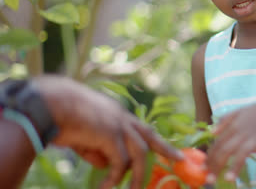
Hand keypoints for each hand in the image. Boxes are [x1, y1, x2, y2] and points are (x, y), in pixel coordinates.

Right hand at [33, 76, 182, 188]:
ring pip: (140, 153)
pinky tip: (105, 187)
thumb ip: (96, 149)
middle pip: (150, 136)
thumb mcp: (83, 135)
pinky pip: (119, 163)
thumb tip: (105, 165)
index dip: (154, 139)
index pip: (141, 128)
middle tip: (179, 159)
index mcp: (116, 114)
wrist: (48, 103)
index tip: (166, 148)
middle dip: (166, 149)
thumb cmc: (60, 116)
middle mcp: (122, 118)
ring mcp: (118, 125)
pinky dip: (114, 178)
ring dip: (137, 175)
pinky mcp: (111, 135)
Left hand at [206, 91, 255, 182]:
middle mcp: (242, 133)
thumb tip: (211, 133)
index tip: (203, 170)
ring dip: (235, 167)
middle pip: (226, 150)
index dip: (209, 157)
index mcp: (233, 127)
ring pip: (243, 153)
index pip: (218, 144)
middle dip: (216, 165)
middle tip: (209, 180)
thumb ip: (224, 121)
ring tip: (228, 179)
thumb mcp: (238, 111)